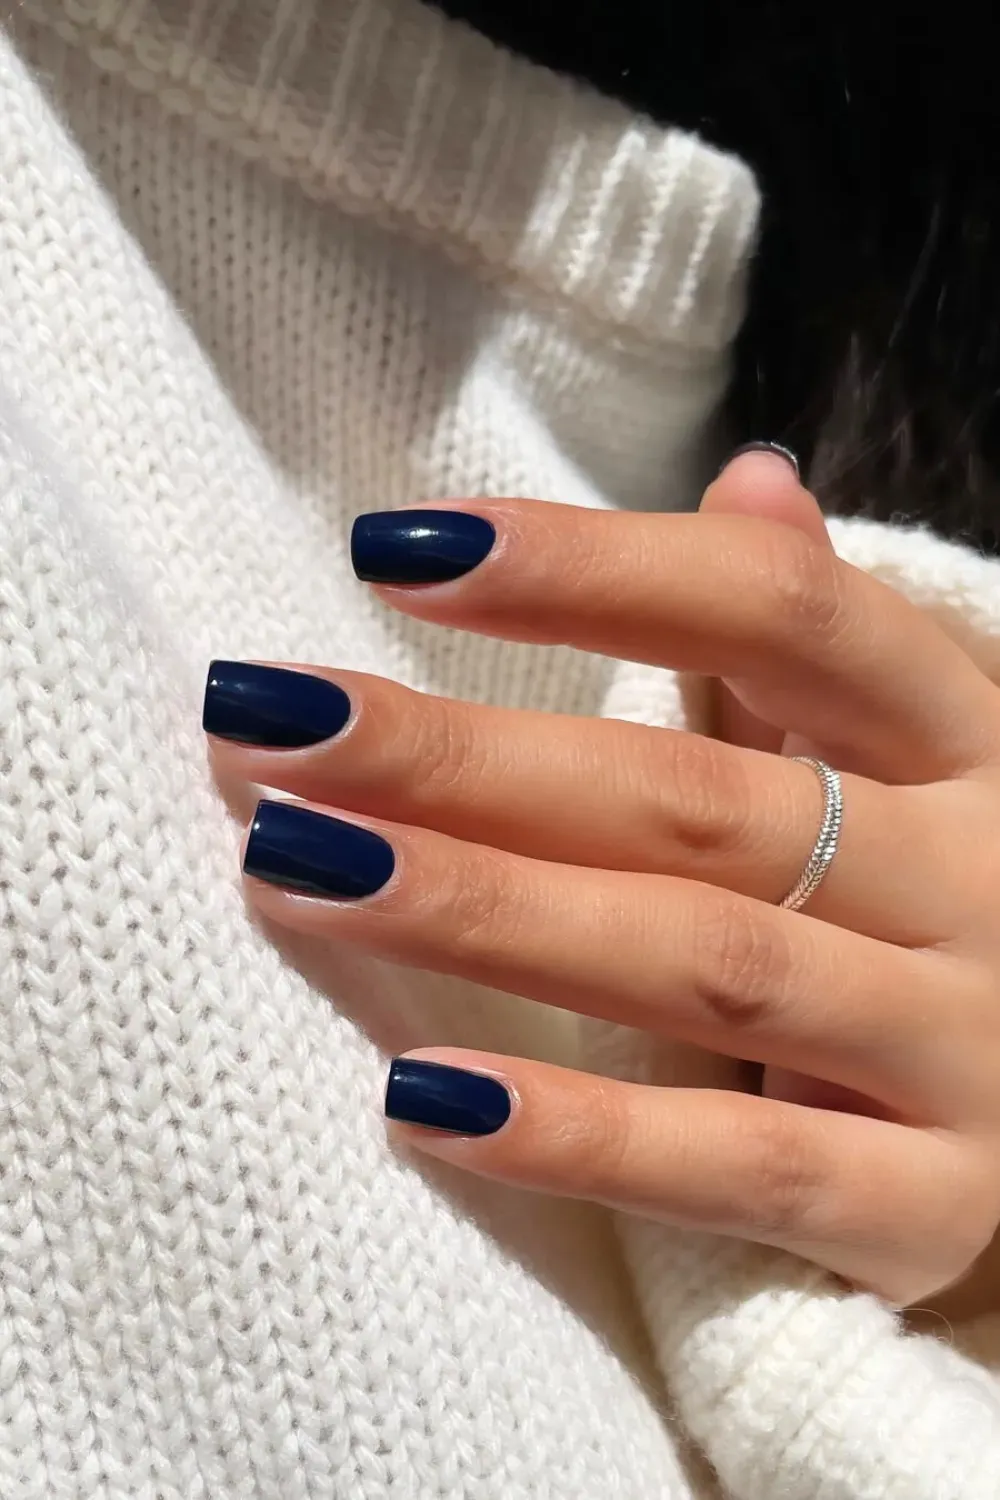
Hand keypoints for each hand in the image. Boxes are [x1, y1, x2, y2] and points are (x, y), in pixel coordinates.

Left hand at [203, 452, 999, 1305]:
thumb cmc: (941, 913)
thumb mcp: (910, 763)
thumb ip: (811, 645)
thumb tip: (751, 482)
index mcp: (966, 741)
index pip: (781, 614)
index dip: (594, 568)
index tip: (397, 550)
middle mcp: (982, 880)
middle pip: (695, 800)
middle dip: (465, 760)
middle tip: (271, 727)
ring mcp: (970, 1049)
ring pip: (706, 967)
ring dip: (488, 913)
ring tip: (297, 869)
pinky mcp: (936, 1208)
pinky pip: (750, 1174)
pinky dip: (589, 1136)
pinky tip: (424, 1100)